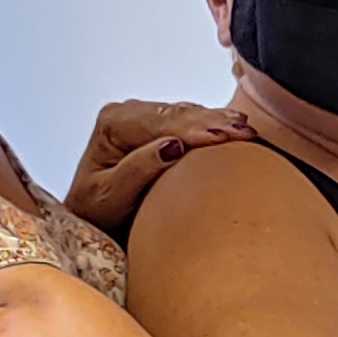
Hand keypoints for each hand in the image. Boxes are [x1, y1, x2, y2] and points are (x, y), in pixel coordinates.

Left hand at [65, 98, 248, 237]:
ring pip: (186, 115)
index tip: (225, 136)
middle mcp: (126, 114)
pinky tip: (234, 127)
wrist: (91, 222)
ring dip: (218, 121)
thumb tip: (171, 145)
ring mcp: (141, 119)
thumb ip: (137, 171)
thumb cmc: (95, 214)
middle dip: (214, 122)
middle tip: (246, 132)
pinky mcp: (156, 129)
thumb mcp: (110, 198)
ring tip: (246, 129)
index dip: (196, 128)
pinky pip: (188, 122)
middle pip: (177, 115)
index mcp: (112, 124)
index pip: (162, 123)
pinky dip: (212, 125)